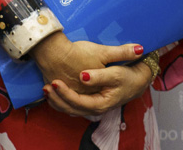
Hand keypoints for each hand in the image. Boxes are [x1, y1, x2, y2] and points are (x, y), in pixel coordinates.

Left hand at [31, 34, 146, 116]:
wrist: (137, 81)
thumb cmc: (127, 76)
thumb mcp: (116, 73)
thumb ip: (99, 75)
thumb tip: (82, 76)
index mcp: (101, 104)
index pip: (78, 102)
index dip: (65, 93)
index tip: (54, 82)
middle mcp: (94, 109)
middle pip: (71, 108)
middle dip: (56, 99)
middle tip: (45, 87)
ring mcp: (91, 106)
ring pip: (70, 108)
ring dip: (57, 100)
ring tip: (45, 89)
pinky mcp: (89, 101)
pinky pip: (72, 104)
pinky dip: (61, 99)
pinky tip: (53, 91)